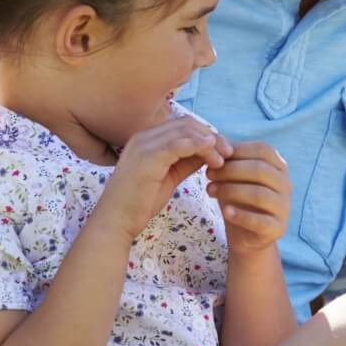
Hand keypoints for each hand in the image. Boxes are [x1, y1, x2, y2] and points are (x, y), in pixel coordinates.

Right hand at [96, 117, 229, 242]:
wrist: (116, 220)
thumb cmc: (140, 202)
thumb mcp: (169, 176)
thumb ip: (186, 161)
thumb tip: (210, 151)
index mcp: (147, 139)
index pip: (183, 125)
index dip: (206, 134)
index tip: (224, 150)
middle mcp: (143, 136)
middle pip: (187, 124)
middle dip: (212, 136)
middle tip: (229, 153)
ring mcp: (143, 145)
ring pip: (185, 131)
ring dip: (209, 143)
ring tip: (222, 160)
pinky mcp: (147, 158)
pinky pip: (178, 144)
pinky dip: (199, 147)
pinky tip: (213, 158)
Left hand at [206, 141, 289, 252]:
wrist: (246, 236)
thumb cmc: (239, 199)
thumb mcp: (234, 177)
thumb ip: (229, 160)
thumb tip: (215, 141)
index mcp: (278, 166)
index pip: (263, 150)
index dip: (238, 150)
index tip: (214, 157)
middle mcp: (285, 184)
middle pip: (260, 170)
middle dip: (230, 170)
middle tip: (208, 174)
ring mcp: (284, 207)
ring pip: (259, 194)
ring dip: (231, 190)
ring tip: (210, 191)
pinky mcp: (277, 228)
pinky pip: (260, 220)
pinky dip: (240, 215)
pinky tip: (225, 211)